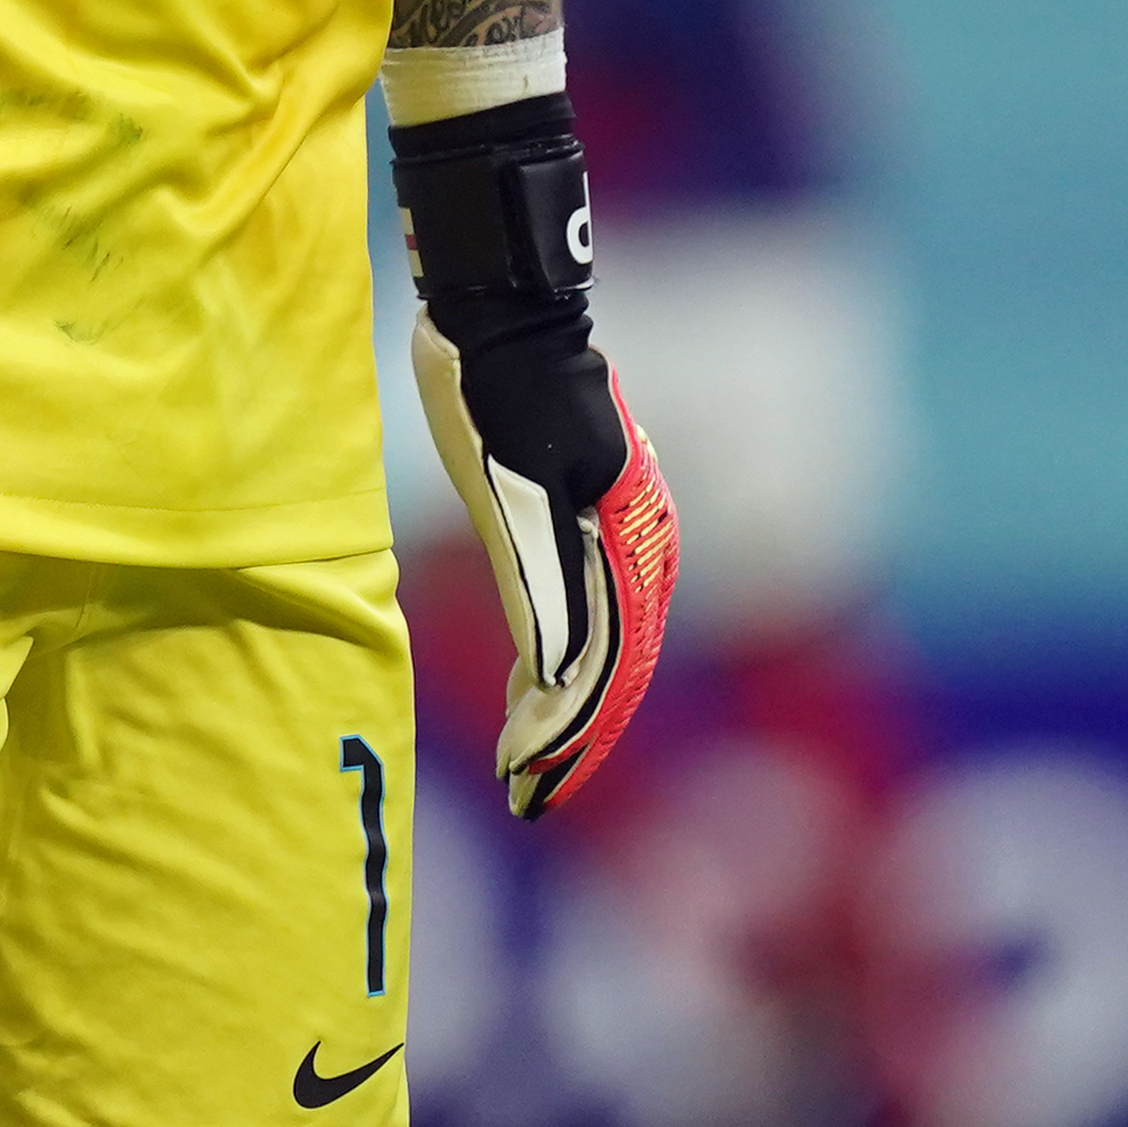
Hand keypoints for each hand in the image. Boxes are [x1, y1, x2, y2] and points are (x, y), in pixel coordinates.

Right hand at [390, 94, 678, 816]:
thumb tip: (530, 555)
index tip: (539, 755)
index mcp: (618, 540)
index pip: (608, 647)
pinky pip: (569, 645)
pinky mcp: (564, 548)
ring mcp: (603, 553)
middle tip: (534, 796)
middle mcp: (627, 555)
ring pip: (595, 671)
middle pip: (609, 672)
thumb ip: (529, 515)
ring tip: (526, 785)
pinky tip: (529, 742)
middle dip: (573, 742)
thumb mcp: (518, 460)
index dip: (577, 709)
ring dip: (560, 737)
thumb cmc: (500, 376)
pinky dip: (550, 702)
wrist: (507, 330)